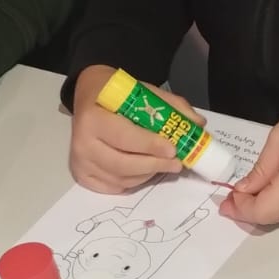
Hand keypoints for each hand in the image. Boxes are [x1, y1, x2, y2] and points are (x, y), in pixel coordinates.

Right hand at [69, 65, 202, 193]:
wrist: (88, 97)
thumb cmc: (117, 96)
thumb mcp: (143, 91)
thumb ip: (171, 106)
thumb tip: (198, 124)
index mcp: (93, 117)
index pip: (124, 137)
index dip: (150, 145)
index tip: (173, 149)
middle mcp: (82, 142)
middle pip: (123, 163)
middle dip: (154, 165)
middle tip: (176, 163)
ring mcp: (80, 161)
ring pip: (121, 178)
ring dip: (148, 175)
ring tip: (164, 165)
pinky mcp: (82, 175)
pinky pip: (114, 187)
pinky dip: (134, 182)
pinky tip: (145, 171)